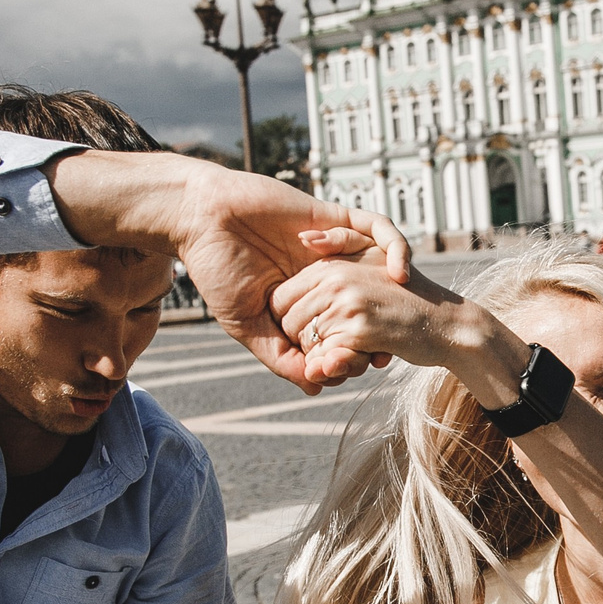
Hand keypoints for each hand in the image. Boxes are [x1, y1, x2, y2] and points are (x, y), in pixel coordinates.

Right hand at [47, 151, 409, 394]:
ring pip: (382, 266)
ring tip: (401, 310)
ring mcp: (333, 246)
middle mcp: (325, 273)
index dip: (360, 346)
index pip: (345, 325)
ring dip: (397, 288)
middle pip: (370, 299)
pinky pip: (378, 227)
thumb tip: (315, 386)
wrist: (201, 217)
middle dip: (385, 322)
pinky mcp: (336, 218)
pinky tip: (400, 270)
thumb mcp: (246, 324)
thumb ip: (280, 355)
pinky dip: (397, 246)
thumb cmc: (216, 270)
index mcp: (307, 299)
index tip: (365, 365)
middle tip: (389, 347)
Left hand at [271, 259, 471, 373]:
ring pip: (304, 343)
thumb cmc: (407, 293)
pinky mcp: (359, 331)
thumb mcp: (374, 255)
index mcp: (332, 264)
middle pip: (287, 322)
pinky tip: (362, 357)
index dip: (292, 319)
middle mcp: (335, 279)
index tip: (318, 326)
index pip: (280, 299)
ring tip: (348, 349)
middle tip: (333, 342)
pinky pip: (325, 358)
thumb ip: (339, 241)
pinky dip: (336, 365)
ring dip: (320, 355)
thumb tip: (302, 238)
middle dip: (303, 339)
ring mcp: (347, 305)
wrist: (447, 322)